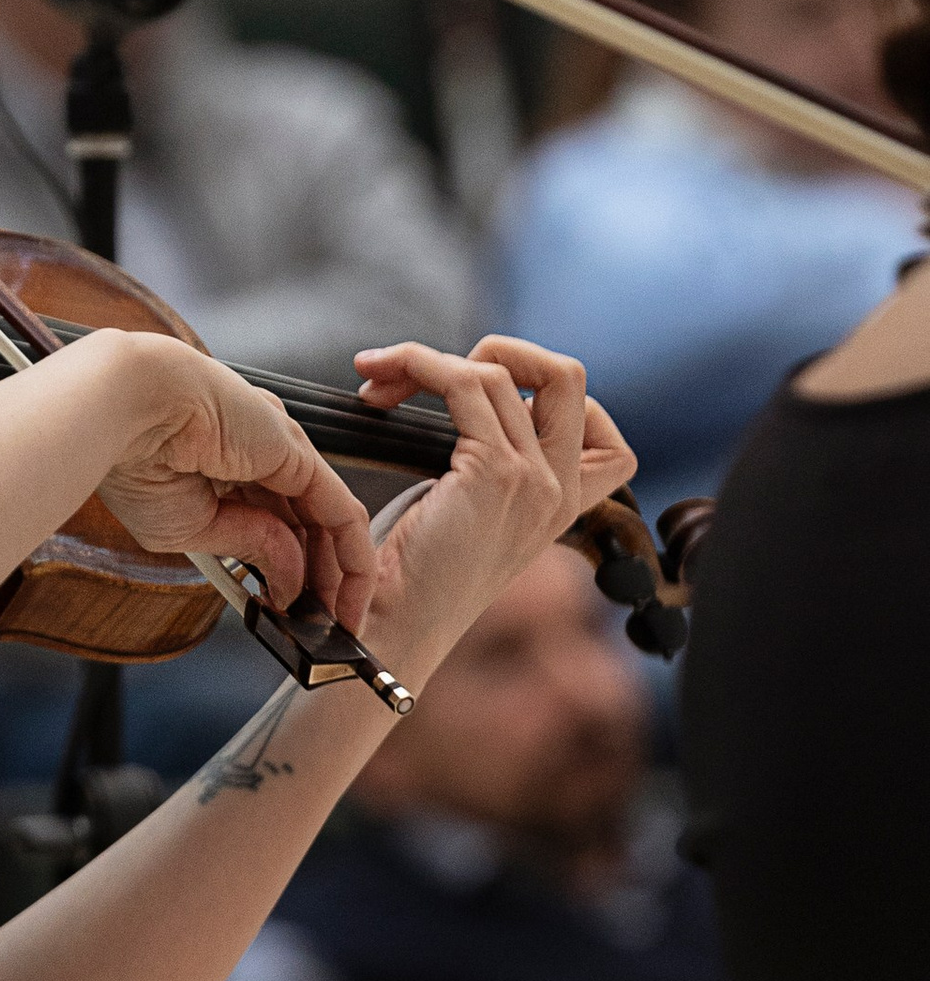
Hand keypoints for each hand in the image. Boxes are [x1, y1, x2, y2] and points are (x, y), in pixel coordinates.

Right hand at [88, 335, 377, 631]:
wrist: (131, 412)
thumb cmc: (138, 460)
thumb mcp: (193, 529)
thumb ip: (249, 547)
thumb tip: (287, 583)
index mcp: (222, 470)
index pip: (270, 525)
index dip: (284, 571)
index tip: (288, 613)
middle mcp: (259, 457)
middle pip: (304, 526)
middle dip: (317, 581)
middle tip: (321, 628)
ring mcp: (282, 453)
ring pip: (327, 523)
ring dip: (337, 577)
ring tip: (336, 623)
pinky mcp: (300, 455)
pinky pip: (339, 513)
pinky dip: (351, 557)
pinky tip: (350, 594)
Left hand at [344, 336, 632, 675]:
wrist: (394, 629)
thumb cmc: (412, 574)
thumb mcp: (470, 512)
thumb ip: (487, 461)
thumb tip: (460, 394)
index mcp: (564, 505)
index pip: (602, 430)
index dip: (546, 395)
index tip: (481, 399)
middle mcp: (560, 491)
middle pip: (569, 376)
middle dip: (502, 351)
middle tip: (436, 372)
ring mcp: (536, 481)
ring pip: (499, 370)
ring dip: (425, 359)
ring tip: (378, 380)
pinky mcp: (496, 473)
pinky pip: (464, 382)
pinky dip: (416, 364)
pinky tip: (377, 381)